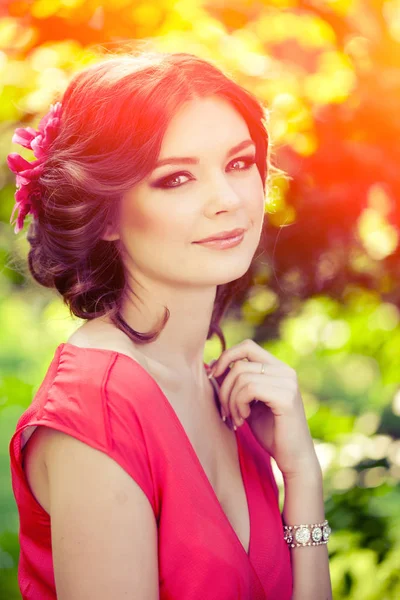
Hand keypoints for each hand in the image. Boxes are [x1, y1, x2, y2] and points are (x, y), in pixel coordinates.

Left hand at [210, 339, 319, 479]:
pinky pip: (249, 389)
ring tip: (236, 418)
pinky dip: (239, 405)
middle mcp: (286, 371)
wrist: (293, 458)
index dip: (226, 357)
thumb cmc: (270, 431)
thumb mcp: (247, 402)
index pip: (247, 346)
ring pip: (242, 377)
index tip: (213, 377)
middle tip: (225, 411)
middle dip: (224, 387)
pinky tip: (244, 419)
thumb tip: (211, 363)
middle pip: (240, 363)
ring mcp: (288, 383)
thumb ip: (235, 383)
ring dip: (230, 401)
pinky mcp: (286, 398)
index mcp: (278, 369)